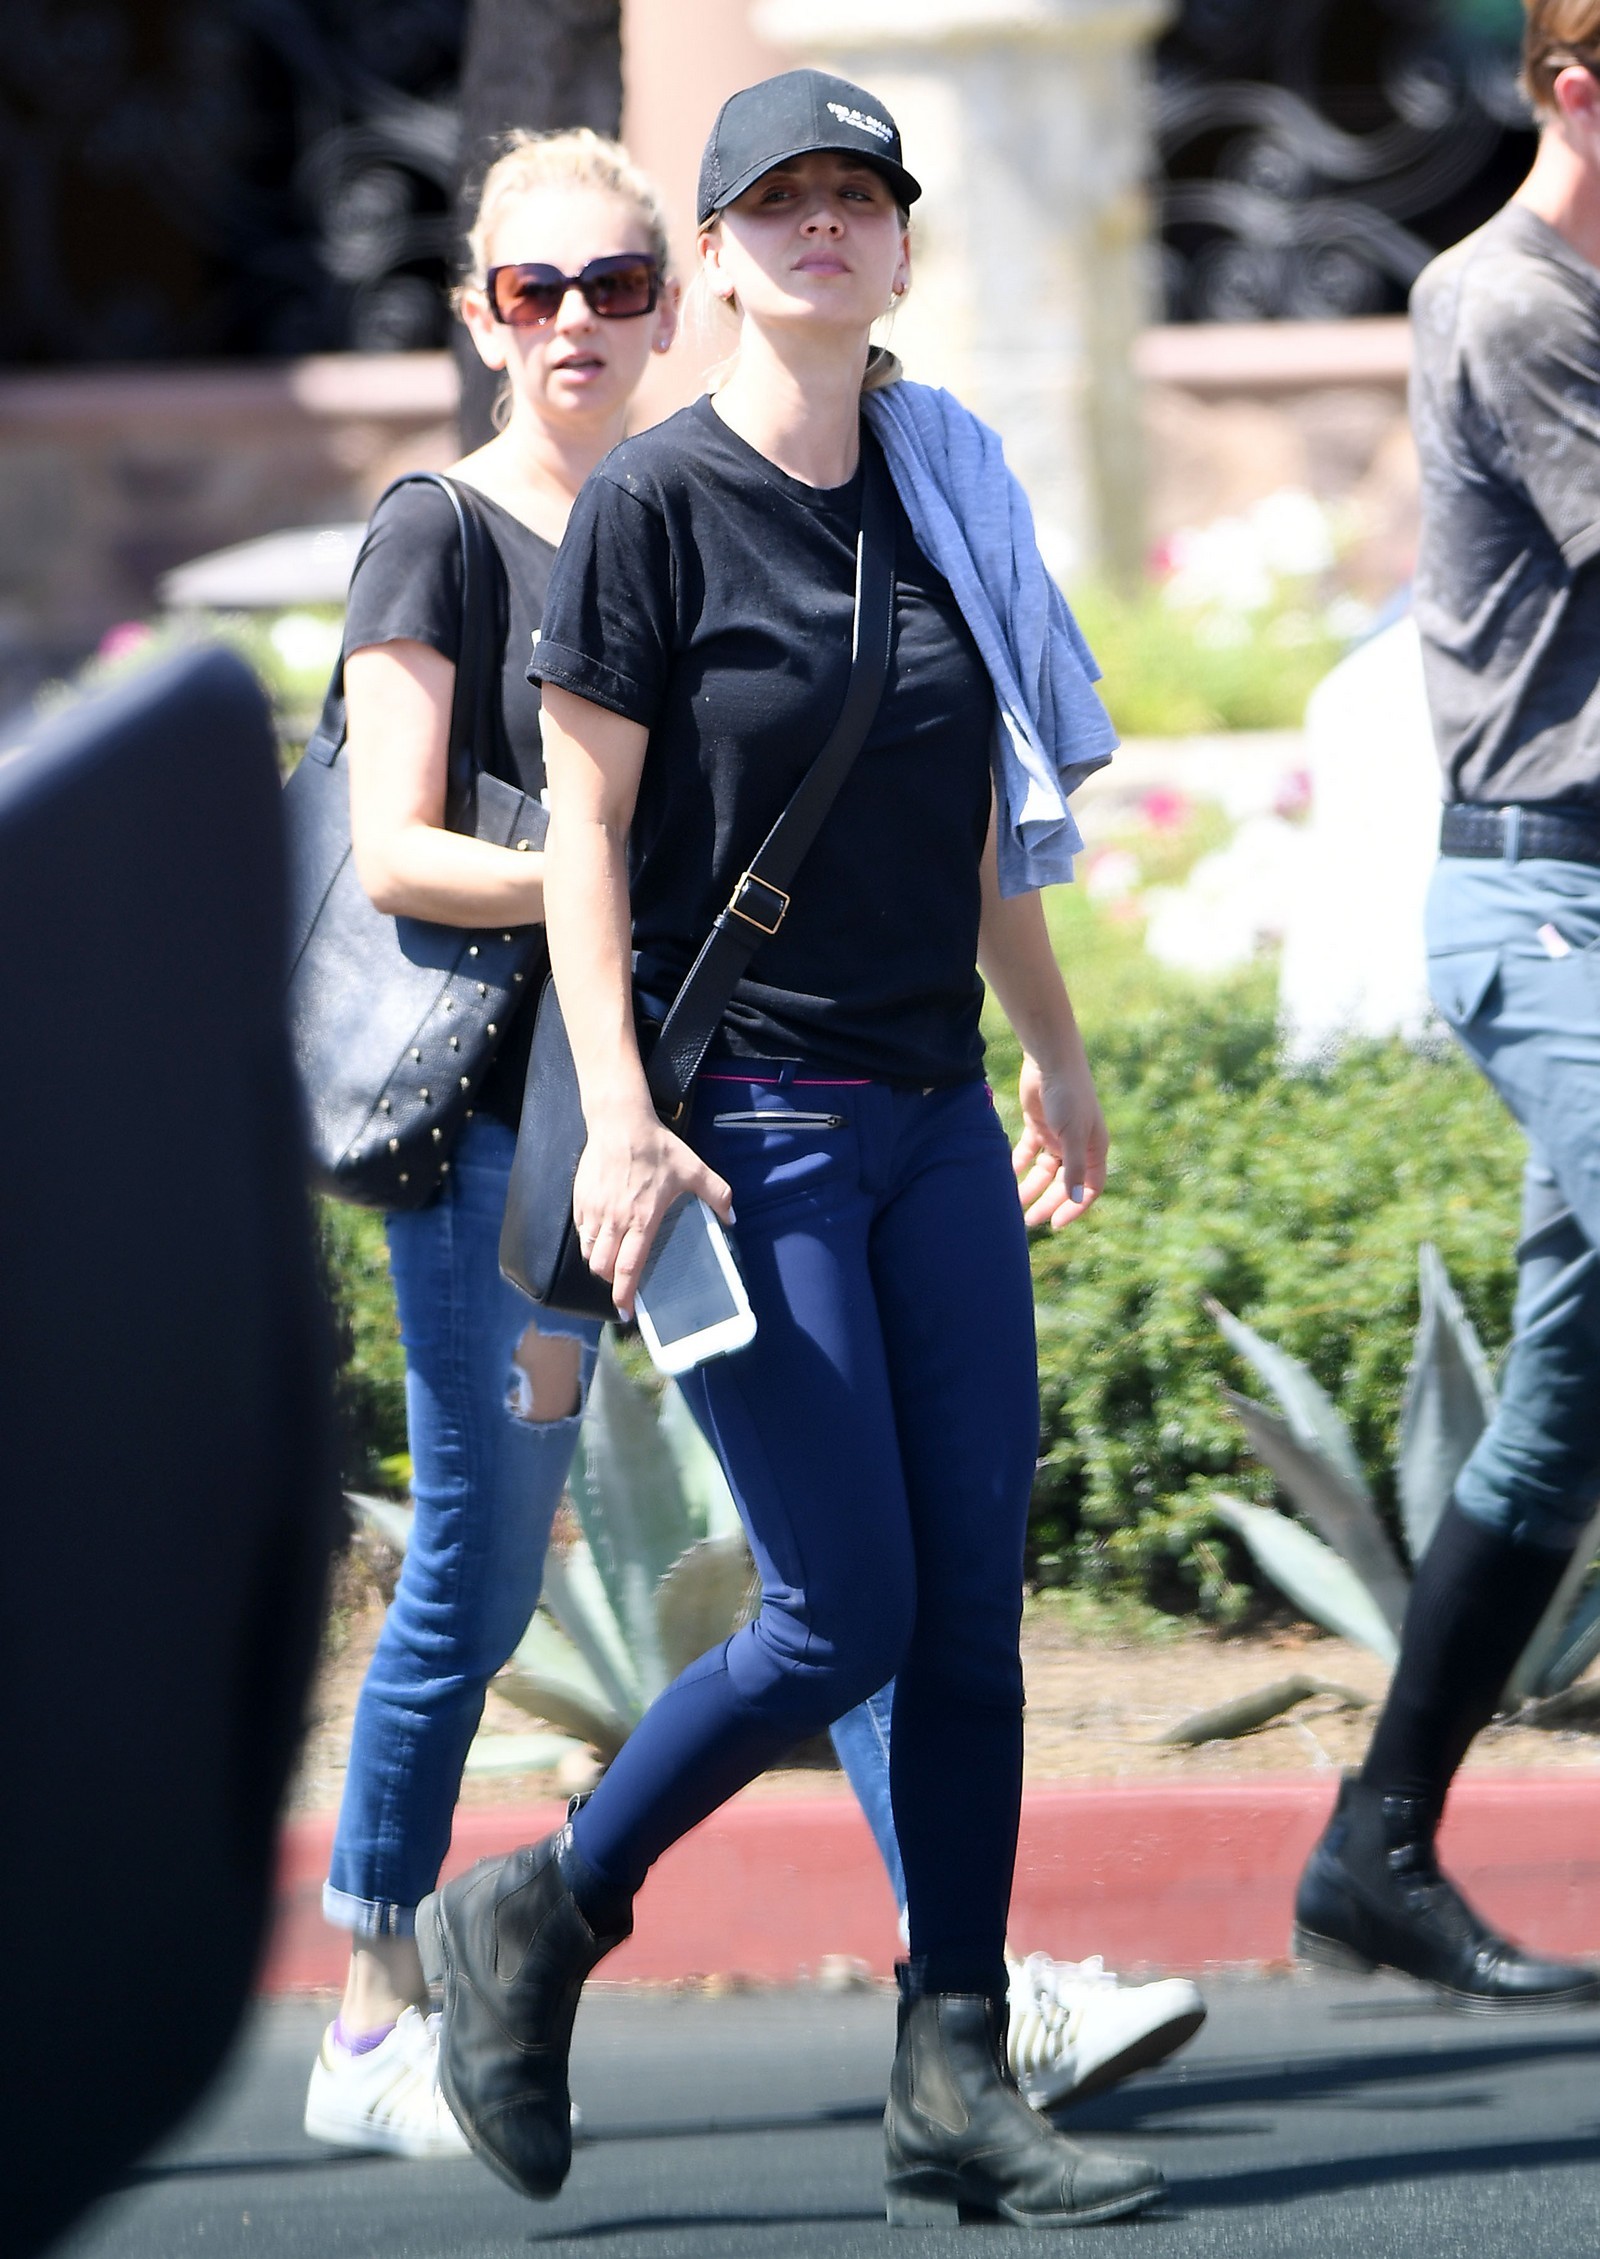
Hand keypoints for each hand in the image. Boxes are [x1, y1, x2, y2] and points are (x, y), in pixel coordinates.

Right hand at [572, 1103, 732, 1319]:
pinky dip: (591, 1241)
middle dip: (611, 1282)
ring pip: (589, 1252)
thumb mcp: (693, 1168)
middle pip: (602, 1268)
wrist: (619, 1122)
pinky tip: (604, 1234)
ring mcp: (594, 1211)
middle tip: (623, 1282)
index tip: (626, 1312)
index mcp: (642, 1219)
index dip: (624, 1295)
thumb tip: (732, 1218)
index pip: (628, 1267)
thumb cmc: (656, 1147)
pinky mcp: (580, 1201)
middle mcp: (615, 1220)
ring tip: (614, 1259)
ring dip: (600, 1262)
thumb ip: (716, 1194)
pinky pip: (582, 1233)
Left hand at [1012, 1040, 1106, 1229]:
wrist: (1050, 1060)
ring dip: (1031, 1187)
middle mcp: (1078, 1145)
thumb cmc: (1069, 1096)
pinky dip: (1018, 1164)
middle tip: (1029, 1221)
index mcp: (1094, 1149)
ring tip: (1014, 1204)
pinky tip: (1006, 1176)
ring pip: (1044, 1171)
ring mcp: (1057, 1136)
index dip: (1075, 1207)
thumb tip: (1076, 1200)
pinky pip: (1028, 1152)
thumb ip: (1074, 1169)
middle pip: (1064, 1183)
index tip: (1056, 1223)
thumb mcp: (1072, 1135)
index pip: (1090, 1188)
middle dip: (1048, 1202)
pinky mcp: (1038, 1125)